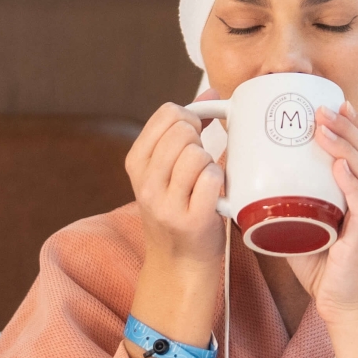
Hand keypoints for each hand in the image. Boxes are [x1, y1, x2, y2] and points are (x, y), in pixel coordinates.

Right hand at [126, 103, 225, 271]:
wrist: (179, 264)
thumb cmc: (179, 210)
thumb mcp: (167, 171)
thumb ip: (186, 131)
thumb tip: (211, 93)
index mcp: (136, 163)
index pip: (165, 114)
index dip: (189, 116)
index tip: (195, 133)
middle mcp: (146, 182)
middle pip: (182, 131)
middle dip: (200, 140)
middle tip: (201, 162)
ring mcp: (166, 203)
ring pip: (197, 153)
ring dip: (210, 163)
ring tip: (205, 182)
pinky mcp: (190, 220)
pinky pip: (212, 178)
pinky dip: (220, 182)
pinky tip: (215, 195)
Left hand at [294, 107, 357, 357]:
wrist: (340, 306)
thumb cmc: (322, 267)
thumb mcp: (299, 226)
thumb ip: (281, 205)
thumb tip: (242, 185)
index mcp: (356, 194)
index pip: (357, 151)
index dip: (349, 125)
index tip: (331, 101)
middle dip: (345, 125)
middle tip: (322, 106)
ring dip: (344, 144)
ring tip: (324, 125)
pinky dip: (351, 182)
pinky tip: (339, 166)